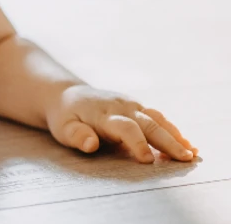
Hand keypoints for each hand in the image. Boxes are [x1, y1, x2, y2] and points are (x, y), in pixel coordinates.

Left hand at [46, 84, 197, 162]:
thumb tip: (90, 144)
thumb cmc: (66, 117)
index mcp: (104, 114)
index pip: (125, 127)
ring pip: (158, 119)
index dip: (137, 143)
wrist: (67, 95)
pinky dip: (174, 131)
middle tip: (185, 158)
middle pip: (149, 124)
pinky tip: (187, 145)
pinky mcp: (138, 107)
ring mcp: (132, 105)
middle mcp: (122, 107)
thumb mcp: (64, 128)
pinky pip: (159, 118)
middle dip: (168, 141)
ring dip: (176, 136)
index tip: (148, 160)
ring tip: (191, 153)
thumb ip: (77, 136)